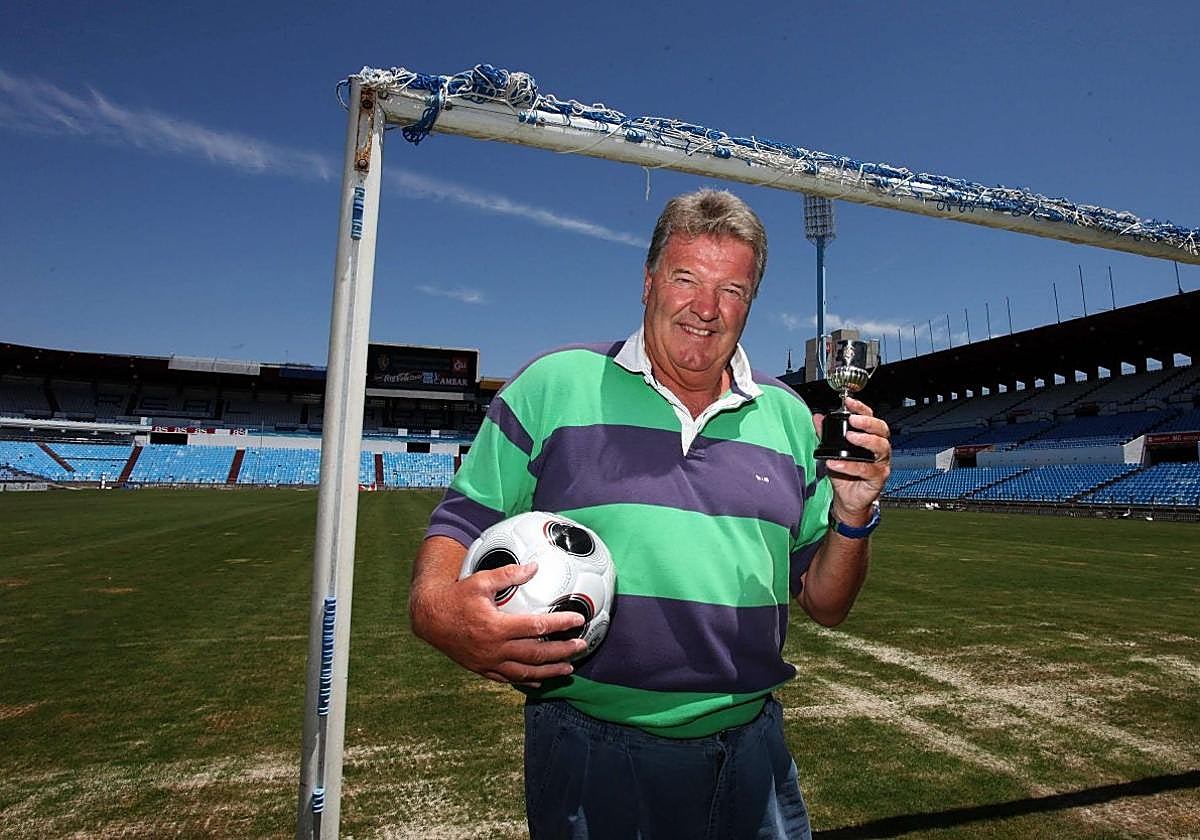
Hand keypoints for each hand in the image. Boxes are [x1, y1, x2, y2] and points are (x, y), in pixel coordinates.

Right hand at [410, 558, 587, 686]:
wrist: (429, 619)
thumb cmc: (455, 597)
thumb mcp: (480, 580)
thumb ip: (509, 574)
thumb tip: (534, 567)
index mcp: (497, 627)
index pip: (537, 627)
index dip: (560, 624)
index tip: (578, 620)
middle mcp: (495, 649)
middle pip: (537, 654)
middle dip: (563, 652)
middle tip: (582, 646)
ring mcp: (488, 662)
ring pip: (526, 672)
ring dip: (550, 671)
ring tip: (569, 669)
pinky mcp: (482, 669)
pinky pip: (508, 679)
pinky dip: (526, 681)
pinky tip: (539, 681)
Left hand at [813, 397, 890, 524]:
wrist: (848, 499)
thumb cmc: (844, 474)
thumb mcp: (832, 451)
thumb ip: (825, 434)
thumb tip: (816, 417)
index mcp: (870, 438)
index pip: (870, 418)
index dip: (861, 408)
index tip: (849, 402)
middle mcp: (879, 449)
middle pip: (881, 430)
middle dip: (867, 422)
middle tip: (853, 420)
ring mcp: (881, 463)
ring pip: (880, 447)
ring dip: (864, 440)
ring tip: (849, 437)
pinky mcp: (878, 478)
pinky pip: (867, 470)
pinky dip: (850, 465)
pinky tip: (835, 462)